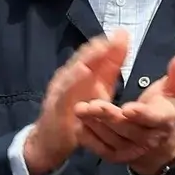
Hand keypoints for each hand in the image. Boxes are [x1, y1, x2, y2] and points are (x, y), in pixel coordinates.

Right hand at [24, 32, 130, 174]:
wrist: (51, 141)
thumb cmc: (77, 113)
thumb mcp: (98, 89)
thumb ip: (110, 67)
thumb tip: (123, 41)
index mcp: (80, 73)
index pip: (94, 55)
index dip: (108, 44)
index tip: (122, 33)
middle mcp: (69, 77)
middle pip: (83, 58)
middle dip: (98, 47)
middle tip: (114, 37)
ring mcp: (60, 91)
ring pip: (73, 71)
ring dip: (86, 58)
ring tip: (100, 47)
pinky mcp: (56, 106)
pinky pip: (64, 92)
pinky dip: (73, 80)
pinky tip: (83, 71)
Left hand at [76, 47, 174, 174]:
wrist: (158, 144)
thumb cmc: (164, 108)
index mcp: (163, 120)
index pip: (153, 118)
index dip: (141, 114)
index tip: (128, 108)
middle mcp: (147, 138)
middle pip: (126, 128)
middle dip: (109, 117)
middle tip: (91, 105)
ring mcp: (131, 149)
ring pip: (111, 137)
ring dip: (95, 125)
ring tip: (80, 109)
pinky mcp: (116, 156)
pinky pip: (101, 149)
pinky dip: (90, 138)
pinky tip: (79, 125)